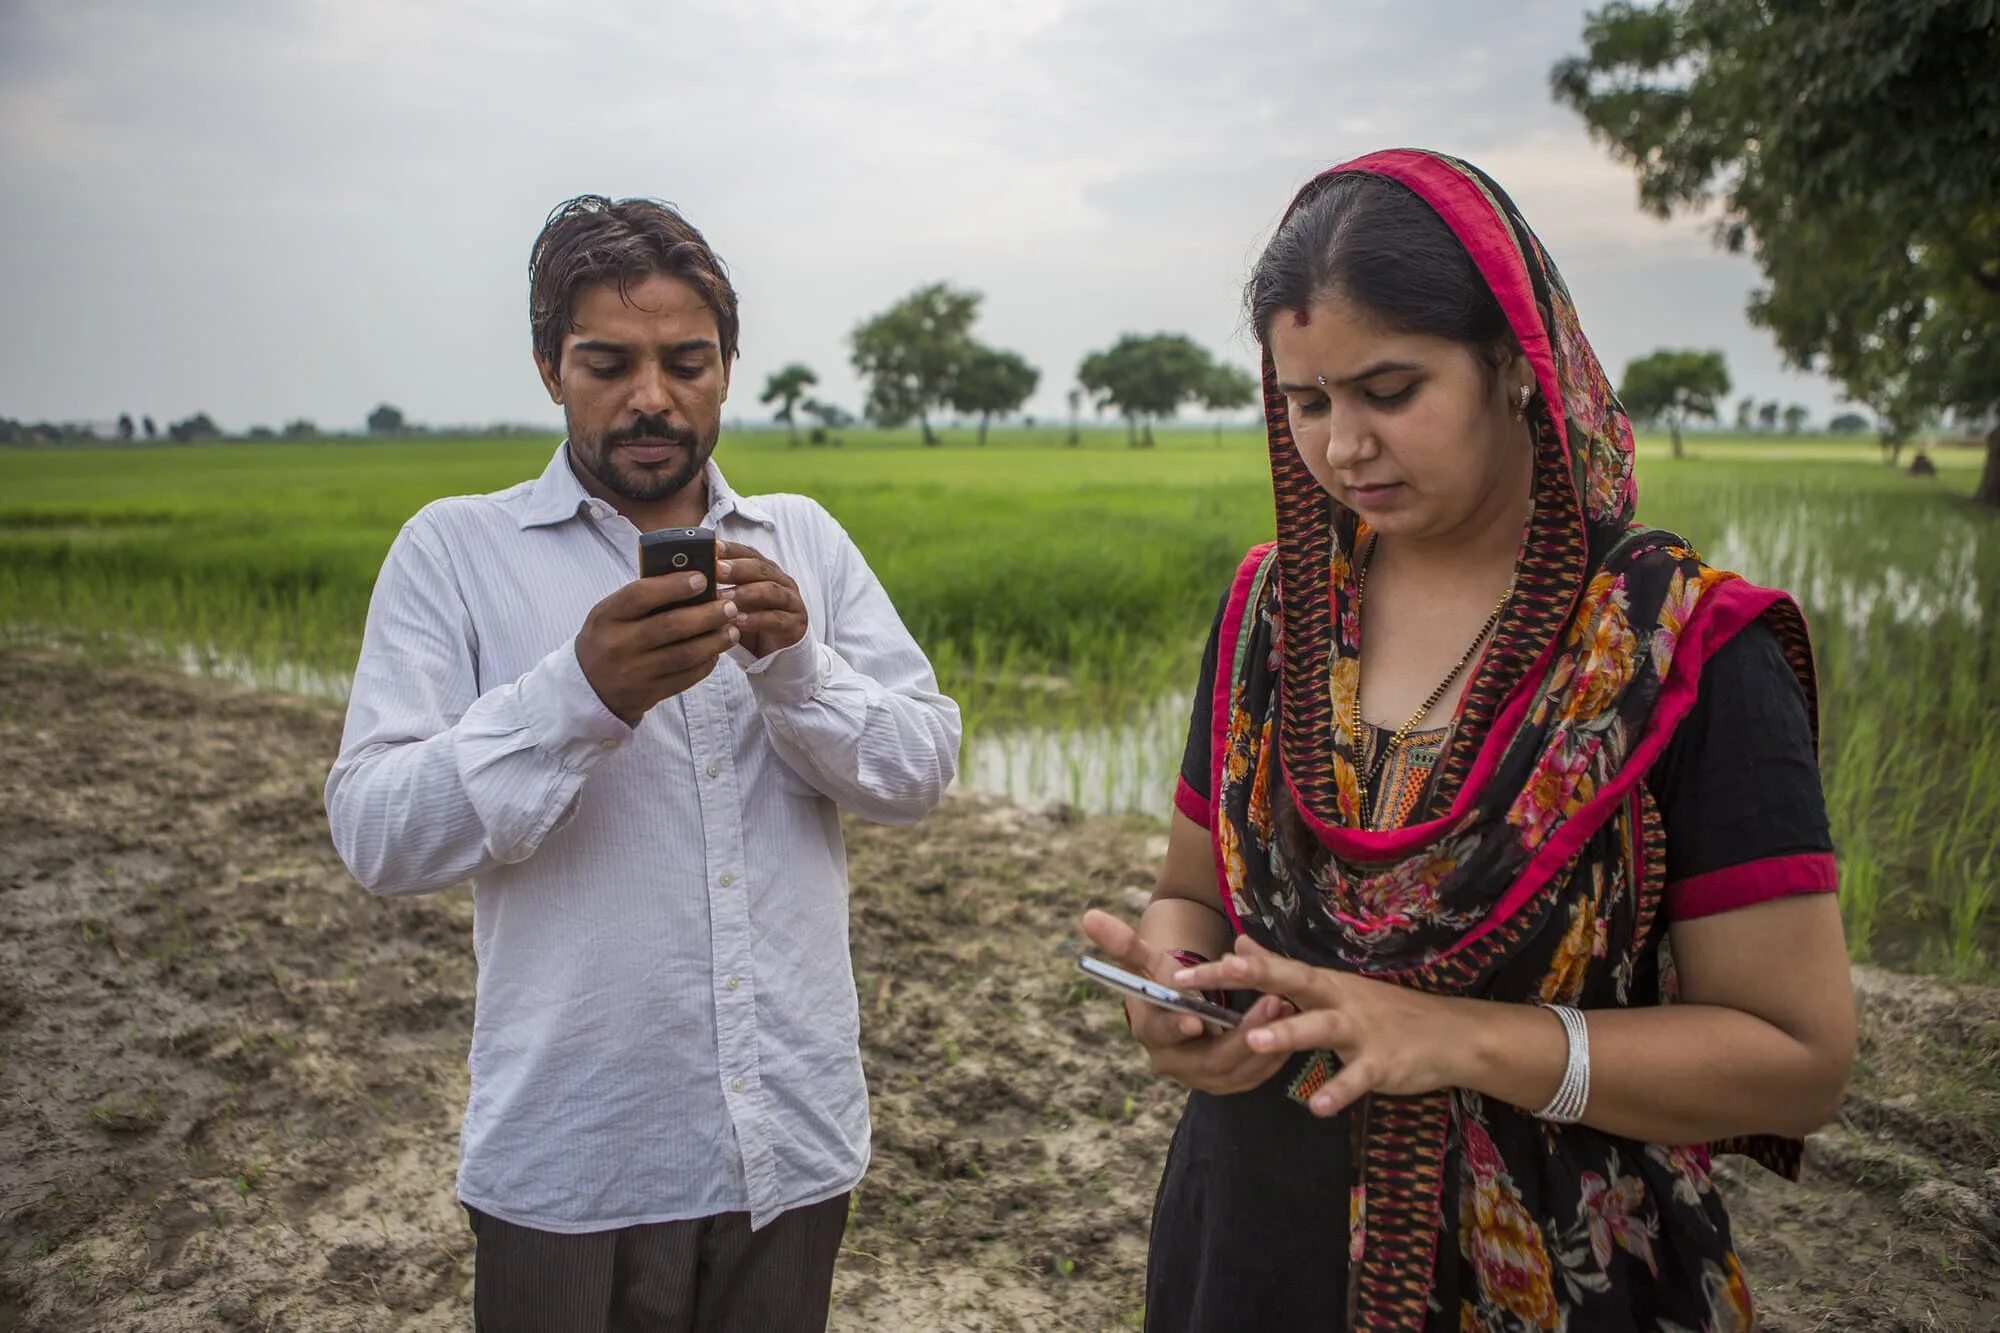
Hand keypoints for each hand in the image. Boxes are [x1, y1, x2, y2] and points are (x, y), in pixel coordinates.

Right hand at [575, 571, 741, 724]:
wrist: (588, 687)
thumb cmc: (608, 638)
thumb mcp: (611, 613)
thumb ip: (643, 598)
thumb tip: (690, 578)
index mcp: (607, 617)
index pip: (641, 595)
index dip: (674, 585)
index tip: (702, 578)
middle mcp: (619, 645)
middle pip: (671, 626)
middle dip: (707, 614)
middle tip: (729, 606)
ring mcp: (634, 672)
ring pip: (685, 655)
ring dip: (714, 641)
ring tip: (731, 629)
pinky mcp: (648, 693)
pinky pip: (686, 678)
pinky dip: (706, 663)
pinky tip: (716, 651)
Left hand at [717, 541, 807, 658]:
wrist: (776, 652)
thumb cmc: (751, 621)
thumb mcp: (733, 602)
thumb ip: (718, 588)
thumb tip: (687, 577)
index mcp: (765, 570)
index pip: (748, 553)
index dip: (730, 550)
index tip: (711, 548)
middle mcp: (780, 581)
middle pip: (760, 568)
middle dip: (736, 568)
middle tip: (716, 570)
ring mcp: (791, 601)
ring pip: (770, 591)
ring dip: (745, 593)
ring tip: (723, 598)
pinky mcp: (795, 624)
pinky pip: (776, 619)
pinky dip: (756, 619)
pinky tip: (738, 621)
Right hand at [1079, 909, 1293, 1096]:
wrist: (1180, 1011)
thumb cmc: (1165, 981)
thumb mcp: (1147, 962)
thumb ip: (1122, 943)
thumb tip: (1088, 915)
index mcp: (1152, 1034)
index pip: (1161, 1035)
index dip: (1176, 1028)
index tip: (1196, 1017)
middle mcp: (1176, 1064)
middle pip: (1210, 1060)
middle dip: (1243, 1034)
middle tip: (1270, 1002)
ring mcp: (1203, 1079)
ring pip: (1237, 1071)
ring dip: (1265, 1043)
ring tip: (1286, 1008)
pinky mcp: (1228, 1083)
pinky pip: (1253, 1076)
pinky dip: (1272, 1056)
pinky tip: (1290, 1030)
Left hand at [1171, 935, 1476, 1116]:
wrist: (1451, 1035)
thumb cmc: (1384, 1012)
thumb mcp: (1331, 985)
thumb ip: (1283, 968)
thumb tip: (1240, 943)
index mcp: (1320, 983)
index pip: (1267, 969)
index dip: (1224, 969)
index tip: (1180, 971)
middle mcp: (1336, 998)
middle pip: (1288, 982)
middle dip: (1247, 978)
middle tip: (1206, 975)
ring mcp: (1360, 1030)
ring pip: (1319, 1027)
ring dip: (1288, 1033)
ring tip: (1255, 1039)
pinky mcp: (1383, 1063)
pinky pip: (1357, 1078)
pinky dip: (1338, 1090)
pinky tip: (1317, 1105)